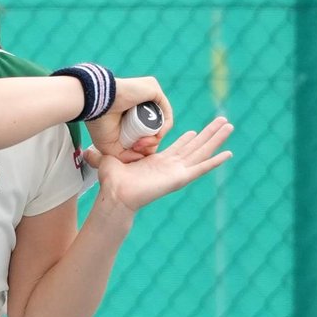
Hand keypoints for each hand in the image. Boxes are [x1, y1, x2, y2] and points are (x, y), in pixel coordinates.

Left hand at [83, 117, 233, 212]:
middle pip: (195, 146)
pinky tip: (228, 154)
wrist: (116, 195)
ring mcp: (178, 171)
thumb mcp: (107, 160)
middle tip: (222, 121)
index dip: (188, 138)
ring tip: (230, 127)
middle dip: (209, 133)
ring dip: (216, 139)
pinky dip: (215, 161)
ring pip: (202, 152)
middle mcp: (171, 166)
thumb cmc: (113, 181)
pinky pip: (201, 167)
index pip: (178, 147)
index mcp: (158, 162)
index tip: (197, 129)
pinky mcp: (180, 177)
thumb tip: (86, 152)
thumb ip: (100, 155)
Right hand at [84, 76, 174, 161]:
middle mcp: (139, 103)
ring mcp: (147, 95)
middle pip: (154, 128)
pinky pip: (166, 112)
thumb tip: (141, 158)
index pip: (145, 132)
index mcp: (129, 113)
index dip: (144, 145)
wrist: (95, 105)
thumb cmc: (98, 123)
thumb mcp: (111, 148)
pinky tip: (155, 135)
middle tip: (139, 148)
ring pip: (160, 121)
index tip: (135, 150)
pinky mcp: (153, 89)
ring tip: (145, 143)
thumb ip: (125, 156)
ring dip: (156, 137)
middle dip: (150, 143)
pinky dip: (164, 126)